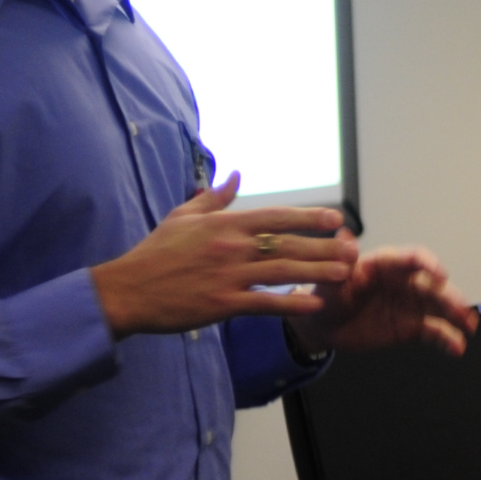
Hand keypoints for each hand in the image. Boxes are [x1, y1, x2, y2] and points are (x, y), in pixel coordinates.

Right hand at [90, 176, 362, 338]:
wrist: (128, 290)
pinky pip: (264, 304)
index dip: (309, 217)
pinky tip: (315, 305)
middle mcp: (231, 247)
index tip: (335, 219)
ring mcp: (228, 276)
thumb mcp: (183, 217)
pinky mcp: (222, 304)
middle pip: (287, 244)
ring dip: (317, 273)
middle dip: (324, 246)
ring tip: (345, 274)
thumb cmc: (155, 253)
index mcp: (224, 224)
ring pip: (283, 272)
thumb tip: (234, 174)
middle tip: (352, 249)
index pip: (276, 217)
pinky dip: (291, 304)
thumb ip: (214, 198)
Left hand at [291, 241, 478, 359]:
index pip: (413, 258)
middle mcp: (404, 282)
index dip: (429, 264)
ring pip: (440, 307)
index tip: (441, 274)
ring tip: (468, 326)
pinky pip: (435, 332)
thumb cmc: (328, 296)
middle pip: (433, 285)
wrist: (326, 326)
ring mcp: (411, 304)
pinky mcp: (413, 327)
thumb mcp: (330, 280)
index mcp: (386, 264)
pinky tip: (457, 348)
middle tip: (461, 307)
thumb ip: (340, 261)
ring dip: (457, 315)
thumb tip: (343, 235)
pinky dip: (448, 339)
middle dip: (450, 295)